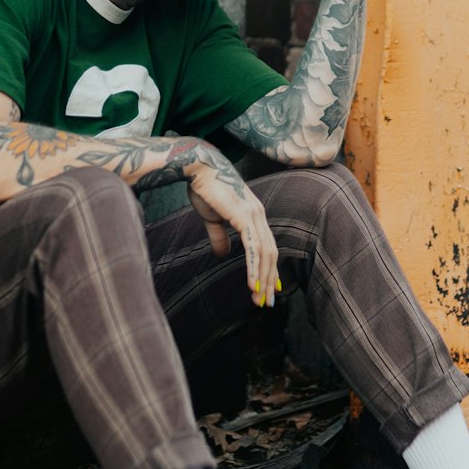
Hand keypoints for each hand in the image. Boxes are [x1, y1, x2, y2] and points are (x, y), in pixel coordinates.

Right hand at [185, 152, 279, 306]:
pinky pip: (253, 247)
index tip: (269, 287)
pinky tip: (253, 283)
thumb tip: (223, 255)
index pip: (267, 247)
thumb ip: (219, 237)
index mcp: (254, 216)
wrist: (198, 167)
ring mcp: (254, 216)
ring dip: (263, 278)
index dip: (269, 268)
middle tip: (266, 302)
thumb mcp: (212, 218)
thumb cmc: (204, 188)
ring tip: (259, 299)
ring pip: (265, 254)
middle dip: (269, 280)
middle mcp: (259, 216)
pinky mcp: (244, 217)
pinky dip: (254, 267)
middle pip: (270, 254)